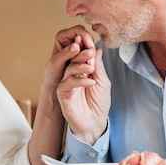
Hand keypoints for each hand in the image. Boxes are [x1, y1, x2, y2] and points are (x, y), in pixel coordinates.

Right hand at [43, 26, 109, 144]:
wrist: (94, 122)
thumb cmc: (99, 102)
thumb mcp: (103, 82)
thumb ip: (99, 66)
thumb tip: (98, 48)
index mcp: (83, 70)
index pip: (82, 55)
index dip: (86, 49)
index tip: (92, 42)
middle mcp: (73, 74)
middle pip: (74, 59)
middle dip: (82, 53)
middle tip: (90, 50)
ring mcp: (67, 83)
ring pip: (70, 68)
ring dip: (81, 66)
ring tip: (91, 67)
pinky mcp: (63, 93)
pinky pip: (68, 82)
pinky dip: (80, 80)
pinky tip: (90, 82)